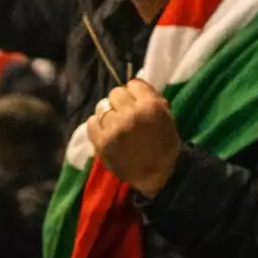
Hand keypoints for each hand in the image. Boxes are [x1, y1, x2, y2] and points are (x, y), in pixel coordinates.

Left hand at [88, 79, 181, 198]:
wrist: (155, 174)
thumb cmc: (164, 143)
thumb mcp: (166, 116)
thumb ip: (151, 98)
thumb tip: (133, 86)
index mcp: (151, 106)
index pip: (133, 84)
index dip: (134, 92)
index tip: (136, 100)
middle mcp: (131, 114)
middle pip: (115, 93)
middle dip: (120, 101)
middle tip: (125, 112)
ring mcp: (114, 128)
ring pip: (102, 106)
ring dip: (108, 113)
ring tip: (114, 123)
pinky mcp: (101, 142)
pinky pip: (91, 122)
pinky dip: (97, 125)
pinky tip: (106, 131)